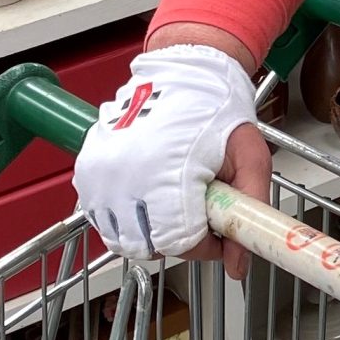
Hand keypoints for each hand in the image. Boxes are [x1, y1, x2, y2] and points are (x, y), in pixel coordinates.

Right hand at [74, 45, 267, 277]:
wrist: (181, 73)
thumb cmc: (217, 111)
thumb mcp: (252, 156)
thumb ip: (250, 211)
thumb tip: (239, 267)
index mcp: (169, 173)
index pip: (183, 242)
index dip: (208, 246)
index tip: (221, 233)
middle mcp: (127, 177)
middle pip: (153, 245)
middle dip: (183, 239)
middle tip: (201, 214)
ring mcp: (101, 176)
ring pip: (125, 239)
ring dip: (153, 233)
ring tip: (175, 204)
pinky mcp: (86, 172)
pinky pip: (103, 220)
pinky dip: (127, 220)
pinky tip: (149, 199)